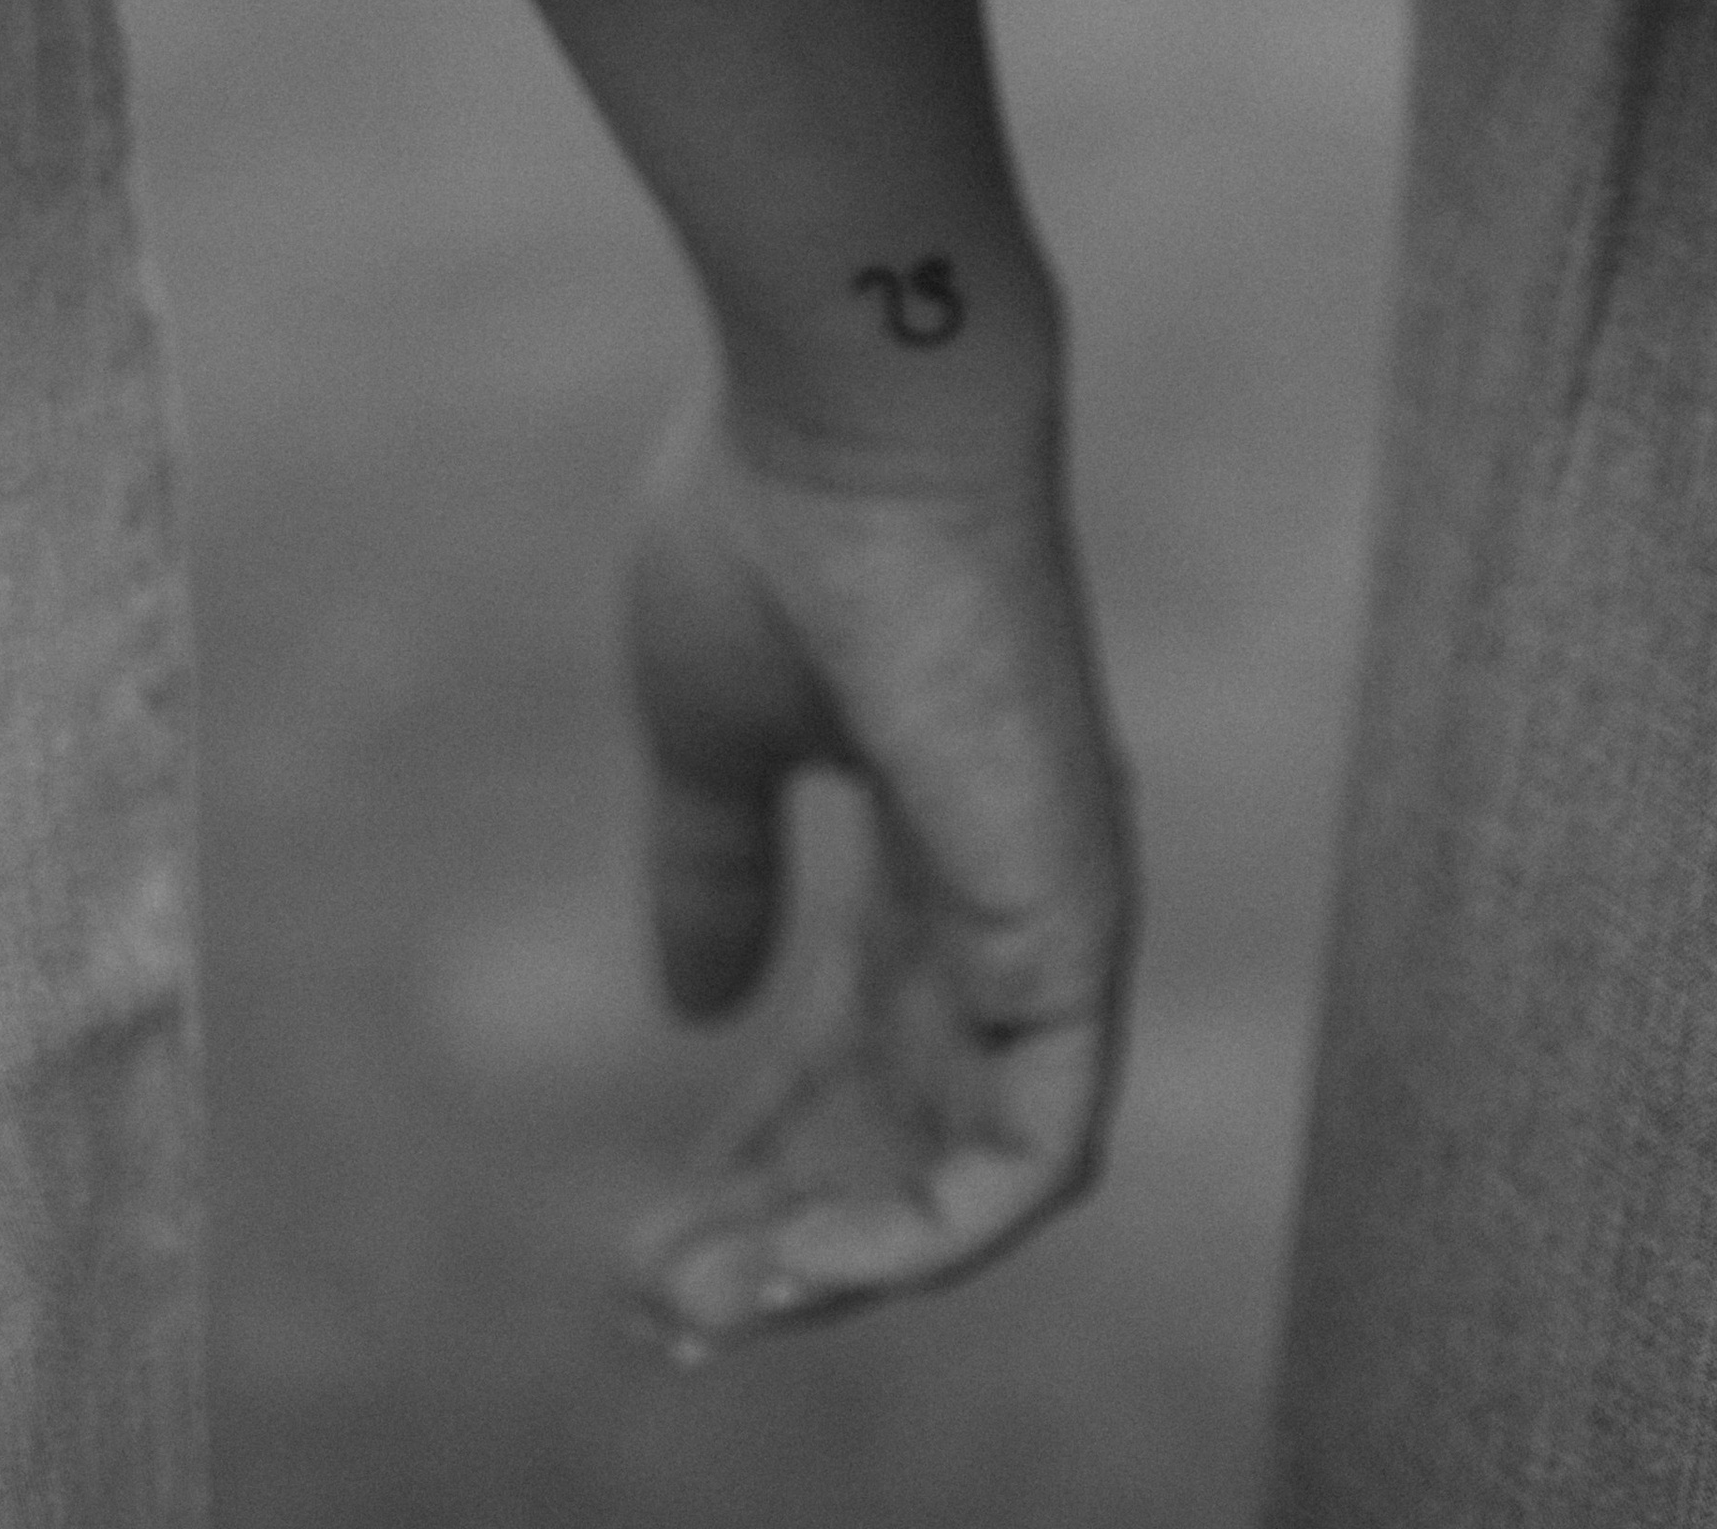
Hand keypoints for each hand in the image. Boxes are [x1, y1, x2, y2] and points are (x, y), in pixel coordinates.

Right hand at [622, 399, 1132, 1350]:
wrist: (847, 410)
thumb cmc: (770, 527)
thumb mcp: (708, 738)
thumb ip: (713, 870)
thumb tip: (693, 1010)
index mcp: (925, 835)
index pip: (856, 1044)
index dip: (755, 1149)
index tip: (645, 1229)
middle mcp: (1006, 889)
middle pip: (907, 1123)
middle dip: (786, 1231)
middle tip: (659, 1306)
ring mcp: (1052, 913)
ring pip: (976, 1171)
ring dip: (840, 1263)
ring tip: (703, 1306)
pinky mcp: (1071, 928)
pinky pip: (1033, 1157)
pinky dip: (928, 1237)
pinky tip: (807, 1269)